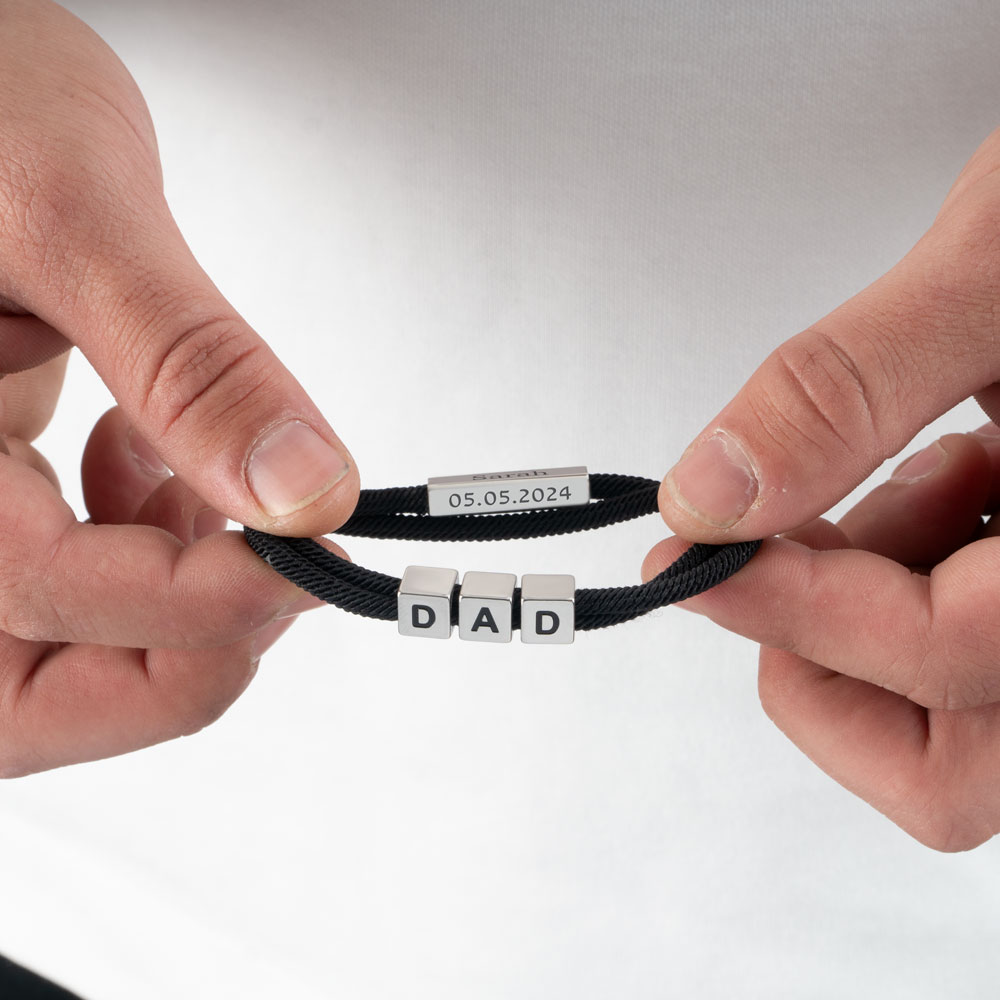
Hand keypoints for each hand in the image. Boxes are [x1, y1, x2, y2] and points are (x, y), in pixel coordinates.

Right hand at [0, 0, 357, 773]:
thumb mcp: (76, 211)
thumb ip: (194, 364)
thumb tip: (306, 489)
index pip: (47, 596)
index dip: (200, 604)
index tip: (315, 553)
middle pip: (31, 696)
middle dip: (177, 658)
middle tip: (278, 574)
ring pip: (53, 654)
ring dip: (169, 607)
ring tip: (212, 486)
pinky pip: (61, 586)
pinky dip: (144, 553)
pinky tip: (164, 463)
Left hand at [642, 126, 999, 850]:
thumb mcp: (997, 262)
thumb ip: (846, 390)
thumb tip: (712, 495)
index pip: (944, 652)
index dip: (789, 609)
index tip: (692, 551)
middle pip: (949, 769)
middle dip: (831, 653)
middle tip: (795, 541)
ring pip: (958, 719)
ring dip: (883, 601)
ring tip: (932, 459)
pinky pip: (978, 652)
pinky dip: (927, 572)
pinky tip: (965, 470)